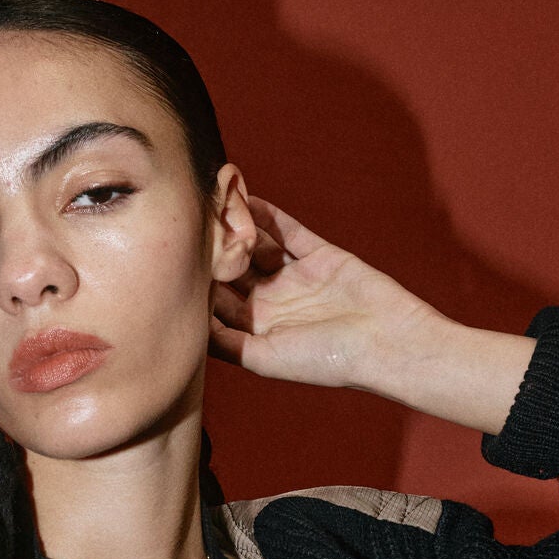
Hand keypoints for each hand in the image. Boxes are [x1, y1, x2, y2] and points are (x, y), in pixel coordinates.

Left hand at [209, 197, 445, 394]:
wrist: (385, 343)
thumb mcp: (264, 359)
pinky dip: (269, 216)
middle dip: (214, 250)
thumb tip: (188, 325)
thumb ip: (226, 343)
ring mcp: (298, 279)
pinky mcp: (321, 257)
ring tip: (213, 205)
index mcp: (259, 332)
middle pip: (235, 271)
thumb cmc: (326, 361)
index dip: (198, 284)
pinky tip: (246, 198)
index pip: (218, 304)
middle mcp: (275, 305)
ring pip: (259, 247)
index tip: (172, 263)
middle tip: (187, 226)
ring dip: (238, 229)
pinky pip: (289, 232)